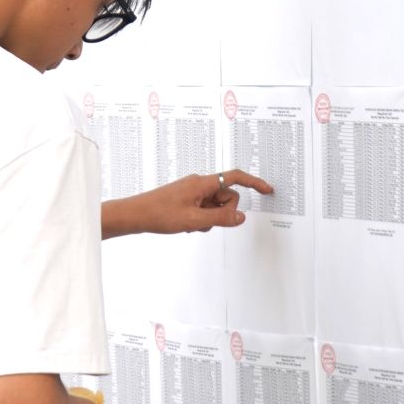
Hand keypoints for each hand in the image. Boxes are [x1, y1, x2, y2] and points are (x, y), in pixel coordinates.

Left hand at [129, 169, 272, 235]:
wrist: (136, 214)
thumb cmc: (160, 214)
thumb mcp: (195, 220)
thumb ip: (221, 219)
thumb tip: (241, 217)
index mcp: (202, 183)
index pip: (235, 178)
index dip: (254, 183)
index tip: (268, 190)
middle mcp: (199, 183)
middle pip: (227, 196)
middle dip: (224, 212)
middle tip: (206, 222)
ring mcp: (192, 191)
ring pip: (216, 205)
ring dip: (211, 218)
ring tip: (192, 225)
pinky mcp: (187, 198)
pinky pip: (205, 208)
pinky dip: (202, 218)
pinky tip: (187, 225)